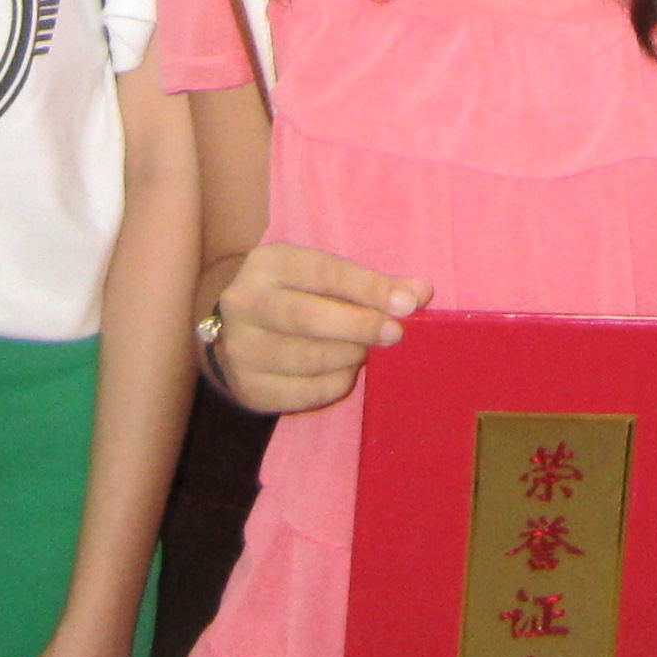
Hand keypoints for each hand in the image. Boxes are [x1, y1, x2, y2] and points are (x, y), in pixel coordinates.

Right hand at [206, 243, 427, 414]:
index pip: (323, 272)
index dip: (368, 288)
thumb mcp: (323, 278)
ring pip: (306, 358)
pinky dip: (333, 384)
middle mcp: (245, 303)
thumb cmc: (296, 296)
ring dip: (348, 357)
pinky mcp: (248, 387)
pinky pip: (302, 392)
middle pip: (308, 317)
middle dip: (360, 326)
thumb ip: (371, 284)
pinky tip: (345, 374)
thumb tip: (420, 293)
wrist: (235, 332)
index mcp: (268, 264)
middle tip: (396, 334)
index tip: (407, 304)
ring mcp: (240, 349)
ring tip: (365, 353)